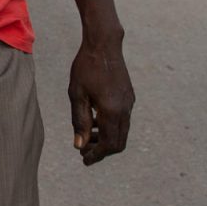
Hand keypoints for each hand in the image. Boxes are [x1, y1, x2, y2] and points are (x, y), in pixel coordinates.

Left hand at [68, 33, 133, 164]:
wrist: (104, 45)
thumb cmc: (85, 68)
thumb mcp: (77, 95)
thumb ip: (80, 121)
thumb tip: (79, 145)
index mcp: (112, 111)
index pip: (109, 144)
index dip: (96, 155)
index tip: (84, 159)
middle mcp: (125, 110)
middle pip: (118, 142)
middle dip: (102, 150)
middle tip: (84, 152)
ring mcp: (129, 103)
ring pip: (121, 131)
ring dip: (106, 138)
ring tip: (87, 137)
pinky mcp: (129, 97)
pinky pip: (122, 120)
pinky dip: (110, 126)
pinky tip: (94, 120)